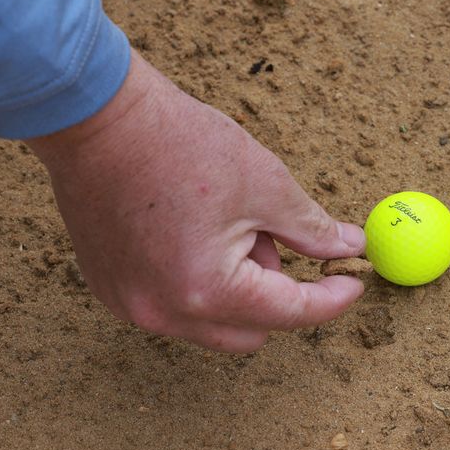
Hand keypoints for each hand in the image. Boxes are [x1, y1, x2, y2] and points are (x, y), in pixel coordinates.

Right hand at [25, 50, 365, 352]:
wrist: (96, 118)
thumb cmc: (180, 144)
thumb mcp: (264, 183)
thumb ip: (311, 229)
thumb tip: (348, 249)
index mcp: (210, 291)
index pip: (291, 314)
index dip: (331, 298)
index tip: (354, 280)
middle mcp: (166, 313)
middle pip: (250, 331)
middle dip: (274, 292)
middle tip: (271, 234)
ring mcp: (131, 306)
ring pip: (210, 322)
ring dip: (233, 286)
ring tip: (220, 221)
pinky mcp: (109, 290)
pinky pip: (171, 305)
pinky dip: (194, 281)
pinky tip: (187, 227)